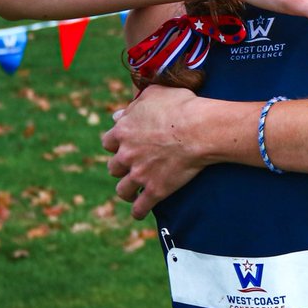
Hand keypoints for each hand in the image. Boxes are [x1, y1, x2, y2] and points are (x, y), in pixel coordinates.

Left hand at [102, 86, 209, 219]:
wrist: (199, 130)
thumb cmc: (180, 107)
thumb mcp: (154, 94)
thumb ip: (133, 105)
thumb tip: (117, 114)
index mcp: (123, 131)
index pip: (108, 141)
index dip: (116, 144)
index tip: (123, 145)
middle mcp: (126, 154)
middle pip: (112, 166)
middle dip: (121, 166)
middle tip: (131, 166)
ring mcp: (139, 174)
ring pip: (122, 189)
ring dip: (126, 190)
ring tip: (131, 191)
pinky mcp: (154, 190)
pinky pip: (139, 208)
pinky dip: (138, 211)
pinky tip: (139, 213)